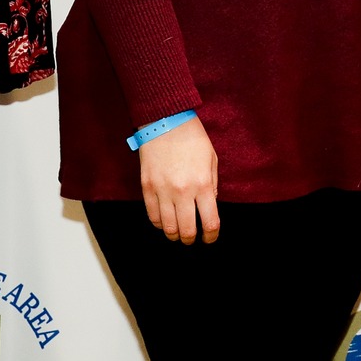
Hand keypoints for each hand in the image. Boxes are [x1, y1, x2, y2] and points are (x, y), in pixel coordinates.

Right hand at [138, 118, 218, 243]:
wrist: (165, 121)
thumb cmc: (192, 138)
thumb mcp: (211, 159)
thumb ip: (213, 185)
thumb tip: (209, 206)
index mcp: (203, 184)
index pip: (209, 222)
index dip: (211, 236)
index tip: (210, 238)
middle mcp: (183, 191)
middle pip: (187, 230)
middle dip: (190, 239)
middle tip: (192, 238)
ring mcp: (163, 190)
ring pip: (168, 227)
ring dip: (174, 234)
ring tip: (177, 233)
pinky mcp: (147, 187)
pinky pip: (152, 215)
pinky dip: (159, 223)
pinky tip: (164, 221)